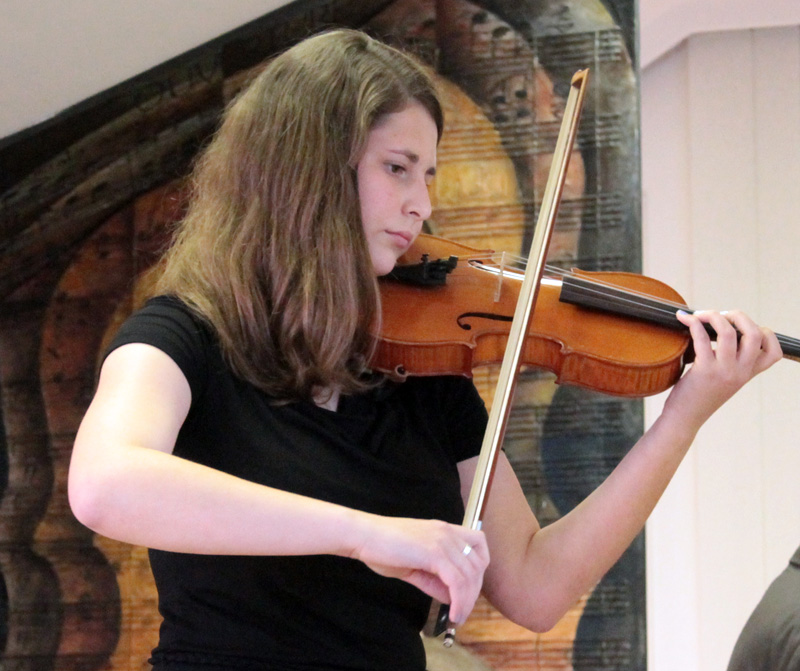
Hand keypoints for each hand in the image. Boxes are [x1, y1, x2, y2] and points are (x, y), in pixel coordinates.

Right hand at [348, 515, 488, 624]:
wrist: (364, 536)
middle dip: (474, 591)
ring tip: (457, 616)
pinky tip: (452, 612)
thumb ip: (434, 579)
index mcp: (444, 530)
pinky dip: (459, 600)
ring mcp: (442, 541)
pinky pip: (456, 581)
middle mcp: (448, 532)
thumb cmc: (383, 548)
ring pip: (469, 575)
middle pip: (478, 563)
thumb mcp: (414, 565)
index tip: (468, 589)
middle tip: (463, 610)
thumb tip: (451, 597)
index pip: (479, 545)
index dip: (479, 569)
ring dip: (467, 601)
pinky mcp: (434, 553)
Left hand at [665, 309, 781, 427]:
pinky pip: (701, 338)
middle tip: (721, 316)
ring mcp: (724, 371)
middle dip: (738, 316)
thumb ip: (730, 360)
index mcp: (748, 374)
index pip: (774, 352)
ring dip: (713, 315)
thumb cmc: (700, 395)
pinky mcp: (704, 370)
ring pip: (728, 331)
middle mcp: (741, 372)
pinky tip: (685, 319)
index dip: (765, 333)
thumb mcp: (724, 378)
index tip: (743, 328)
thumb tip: (721, 328)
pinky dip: (693, 323)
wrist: (685, 417)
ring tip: (699, 315)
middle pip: (754, 333)